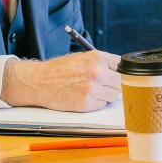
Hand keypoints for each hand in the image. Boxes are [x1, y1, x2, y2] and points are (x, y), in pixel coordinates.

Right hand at [1, 50, 120, 111]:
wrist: (39, 82)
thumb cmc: (60, 69)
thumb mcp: (82, 58)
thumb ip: (101, 63)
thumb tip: (120, 71)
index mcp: (98, 58)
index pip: (122, 66)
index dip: (120, 72)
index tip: (118, 75)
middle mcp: (98, 72)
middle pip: (121, 82)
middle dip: (114, 84)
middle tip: (105, 85)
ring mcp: (93, 89)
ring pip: (114, 95)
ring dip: (106, 95)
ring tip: (91, 90)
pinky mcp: (87, 103)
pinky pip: (102, 105)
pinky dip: (97, 103)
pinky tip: (85, 97)